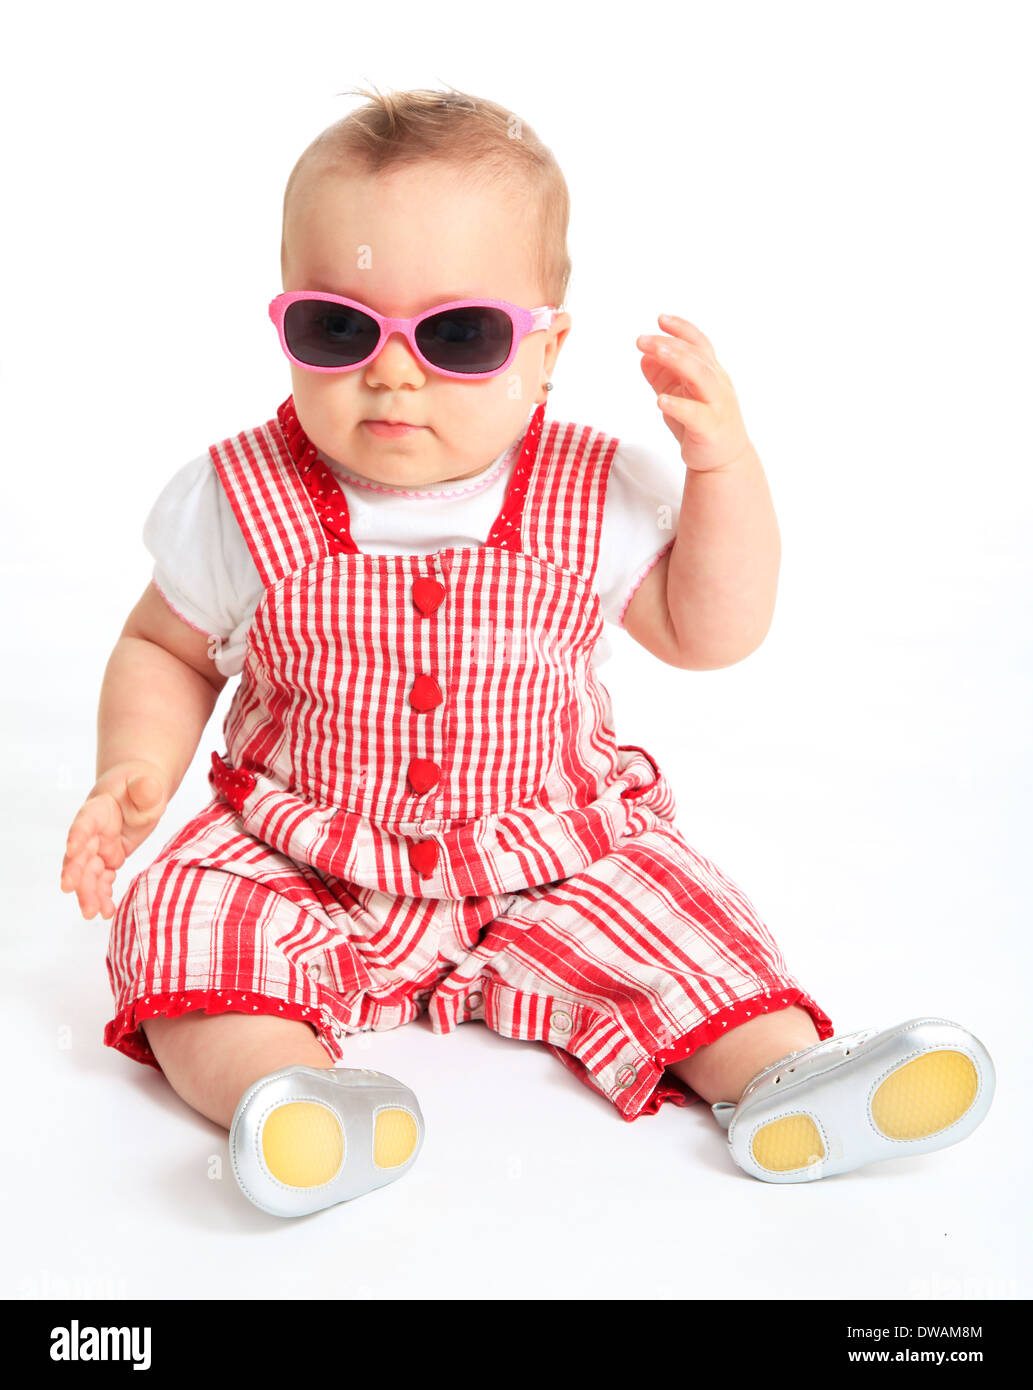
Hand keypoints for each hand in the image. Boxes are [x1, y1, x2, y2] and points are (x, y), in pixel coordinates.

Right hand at [60, 760, 168, 919]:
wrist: (139, 793)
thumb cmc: (142, 788)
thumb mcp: (148, 786)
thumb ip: (146, 789)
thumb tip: (149, 786)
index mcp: (98, 809)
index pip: (84, 822)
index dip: (77, 834)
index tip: (72, 848)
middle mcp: (92, 831)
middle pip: (79, 853)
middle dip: (74, 871)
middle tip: (70, 889)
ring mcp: (98, 847)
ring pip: (87, 872)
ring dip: (87, 892)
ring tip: (91, 913)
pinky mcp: (107, 859)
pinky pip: (101, 879)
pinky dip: (102, 895)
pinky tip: (106, 912)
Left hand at [637, 313, 752, 471]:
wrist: (723, 462)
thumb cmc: (700, 425)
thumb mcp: (679, 396)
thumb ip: (663, 377)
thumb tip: (644, 357)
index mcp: (711, 373)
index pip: (699, 344)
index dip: (681, 329)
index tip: (660, 319)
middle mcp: (717, 384)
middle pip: (696, 356)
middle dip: (670, 344)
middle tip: (643, 339)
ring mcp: (716, 406)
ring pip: (700, 377)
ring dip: (678, 362)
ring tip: (655, 353)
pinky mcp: (709, 429)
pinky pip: (695, 414)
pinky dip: (678, 405)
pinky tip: (660, 400)